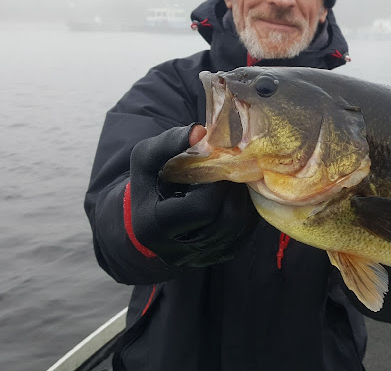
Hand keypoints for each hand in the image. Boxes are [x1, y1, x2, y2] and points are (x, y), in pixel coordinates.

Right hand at [129, 124, 258, 266]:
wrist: (145, 219)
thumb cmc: (148, 183)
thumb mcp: (146, 158)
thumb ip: (169, 142)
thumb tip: (200, 132)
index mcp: (154, 226)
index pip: (202, 208)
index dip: (216, 183)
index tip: (216, 165)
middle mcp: (177, 251)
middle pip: (227, 219)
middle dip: (233, 190)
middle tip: (233, 169)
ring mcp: (200, 258)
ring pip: (240, 227)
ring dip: (242, 199)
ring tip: (235, 179)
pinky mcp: (217, 257)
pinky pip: (244, 233)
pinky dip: (245, 211)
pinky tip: (234, 194)